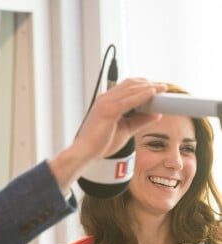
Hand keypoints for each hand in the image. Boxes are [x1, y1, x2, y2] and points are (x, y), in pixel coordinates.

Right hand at [49, 78, 166, 193]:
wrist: (86, 152)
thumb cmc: (100, 143)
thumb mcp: (125, 130)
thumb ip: (140, 121)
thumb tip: (156, 114)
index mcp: (107, 102)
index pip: (127, 87)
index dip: (143, 85)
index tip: (157, 88)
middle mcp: (105, 99)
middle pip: (130, 84)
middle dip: (148, 84)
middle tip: (163, 87)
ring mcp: (106, 103)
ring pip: (131, 89)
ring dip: (148, 87)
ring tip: (162, 88)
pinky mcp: (108, 110)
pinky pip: (129, 100)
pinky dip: (142, 95)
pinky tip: (153, 93)